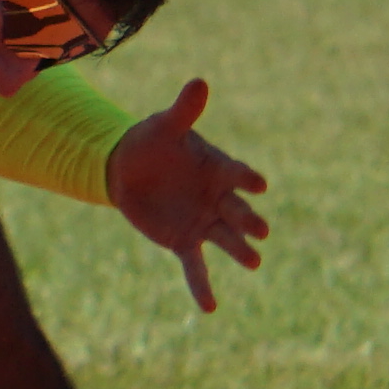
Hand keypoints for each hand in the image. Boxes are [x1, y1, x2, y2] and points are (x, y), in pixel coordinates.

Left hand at [101, 76, 267, 313]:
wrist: (127, 168)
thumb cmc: (151, 142)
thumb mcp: (164, 126)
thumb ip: (183, 111)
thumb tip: (199, 81)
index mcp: (218, 168)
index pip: (237, 174)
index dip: (245, 178)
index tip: (256, 184)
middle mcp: (218, 198)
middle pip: (238, 211)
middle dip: (248, 220)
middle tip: (261, 231)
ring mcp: (204, 221)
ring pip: (225, 239)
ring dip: (239, 250)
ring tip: (254, 262)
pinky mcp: (184, 241)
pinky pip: (196, 266)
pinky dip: (202, 286)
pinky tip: (209, 307)